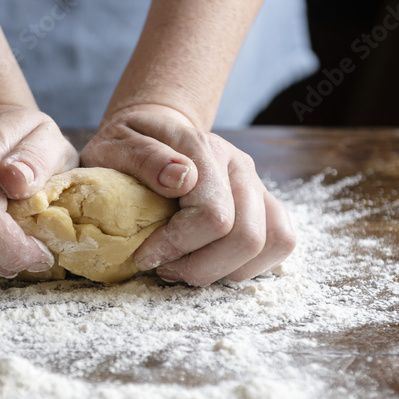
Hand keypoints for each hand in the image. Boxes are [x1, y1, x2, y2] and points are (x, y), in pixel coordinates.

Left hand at [81, 104, 295, 286]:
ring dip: (227, 269)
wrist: (157, 129)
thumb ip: (144, 157)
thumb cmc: (131, 143)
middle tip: (166, 268)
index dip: (177, 246)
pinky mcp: (264, 203)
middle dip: (202, 267)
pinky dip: (250, 265)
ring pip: (271, 243)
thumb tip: (181, 178)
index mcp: (204, 150)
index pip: (213, 215)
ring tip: (189, 267)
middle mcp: (239, 166)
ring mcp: (256, 185)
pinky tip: (214, 264)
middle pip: (247, 237)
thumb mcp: (117, 144)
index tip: (145, 255)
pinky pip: (281, 242)